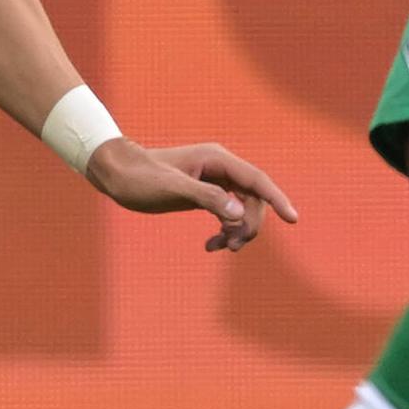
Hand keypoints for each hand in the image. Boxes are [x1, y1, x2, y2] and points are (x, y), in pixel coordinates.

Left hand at [84, 140, 299, 252]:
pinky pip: (228, 213)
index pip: (257, 181)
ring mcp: (214, 180)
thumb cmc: (140, 178)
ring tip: (220, 248)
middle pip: (253, 199)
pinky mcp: (205, 193)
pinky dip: (225, 230)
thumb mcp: (172, 190)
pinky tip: (211, 246)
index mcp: (217, 160)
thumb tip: (237, 214)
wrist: (116, 174)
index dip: (277, 199)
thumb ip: (206, 199)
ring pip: (242, 208)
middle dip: (249, 224)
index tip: (293, 219)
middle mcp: (220, 168)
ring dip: (238, 231)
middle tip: (231, 246)